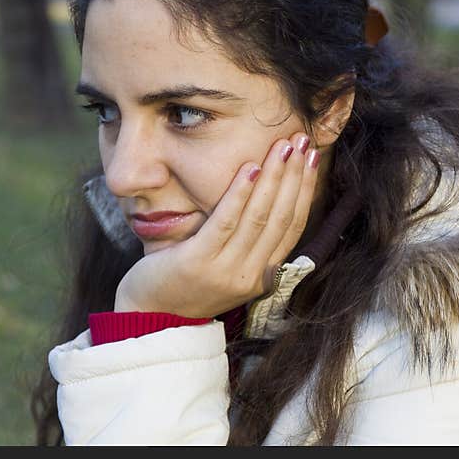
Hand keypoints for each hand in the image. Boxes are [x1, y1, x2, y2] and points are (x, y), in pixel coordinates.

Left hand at [114, 131, 320, 318]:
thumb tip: (269, 198)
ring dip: (273, 177)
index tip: (310, 158)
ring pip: (258, 217)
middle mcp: (250, 276)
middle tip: (302, 140)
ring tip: (282, 146)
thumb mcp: (227, 266)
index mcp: (262, 276)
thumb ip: (249, 241)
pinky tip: (249, 168)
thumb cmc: (186, 284)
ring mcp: (225, 271)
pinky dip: (239, 194)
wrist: (148, 318)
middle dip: (294, 176)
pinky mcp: (198, 262)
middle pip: (280, 218)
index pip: (292, 226)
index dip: (304, 190)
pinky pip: (225, 223)